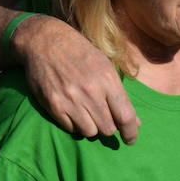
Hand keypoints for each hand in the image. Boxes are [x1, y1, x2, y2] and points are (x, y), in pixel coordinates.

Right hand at [16, 14, 141, 143]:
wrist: (44, 41)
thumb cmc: (79, 52)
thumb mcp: (104, 65)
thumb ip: (119, 94)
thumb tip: (135, 123)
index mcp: (106, 79)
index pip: (126, 116)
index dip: (131, 132)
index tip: (130, 139)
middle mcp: (90, 91)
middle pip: (108, 128)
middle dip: (108, 126)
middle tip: (103, 117)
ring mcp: (70, 99)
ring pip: (90, 132)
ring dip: (91, 126)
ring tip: (86, 112)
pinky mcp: (53, 105)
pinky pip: (70, 129)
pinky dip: (74, 124)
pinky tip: (72, 110)